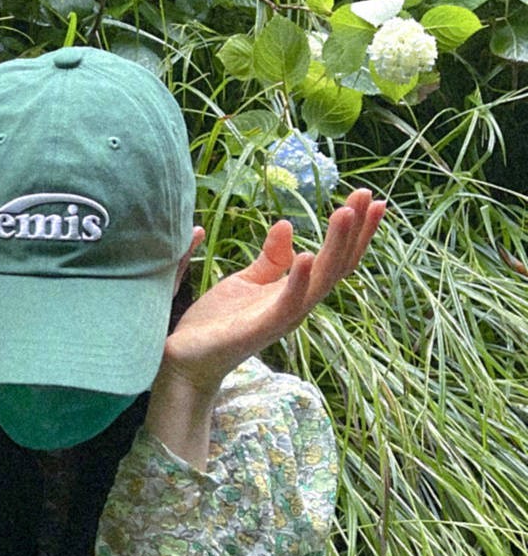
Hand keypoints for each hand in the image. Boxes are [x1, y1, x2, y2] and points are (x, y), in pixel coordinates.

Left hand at [161, 189, 387, 395]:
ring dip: (335, 246)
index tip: (367, 197)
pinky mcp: (262, 328)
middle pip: (338, 265)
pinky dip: (300, 280)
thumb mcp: (246, 281)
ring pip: (322, 281)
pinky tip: (309, 256)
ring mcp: (283, 318)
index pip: (335, 258)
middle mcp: (298, 305)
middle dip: (354, 230)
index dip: (353, 230)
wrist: (187, 360)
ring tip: (345, 213)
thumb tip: (287, 224)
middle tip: (367, 195)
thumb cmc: (218, 322)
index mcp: (296, 292)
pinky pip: (288, 304)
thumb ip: (271, 259)